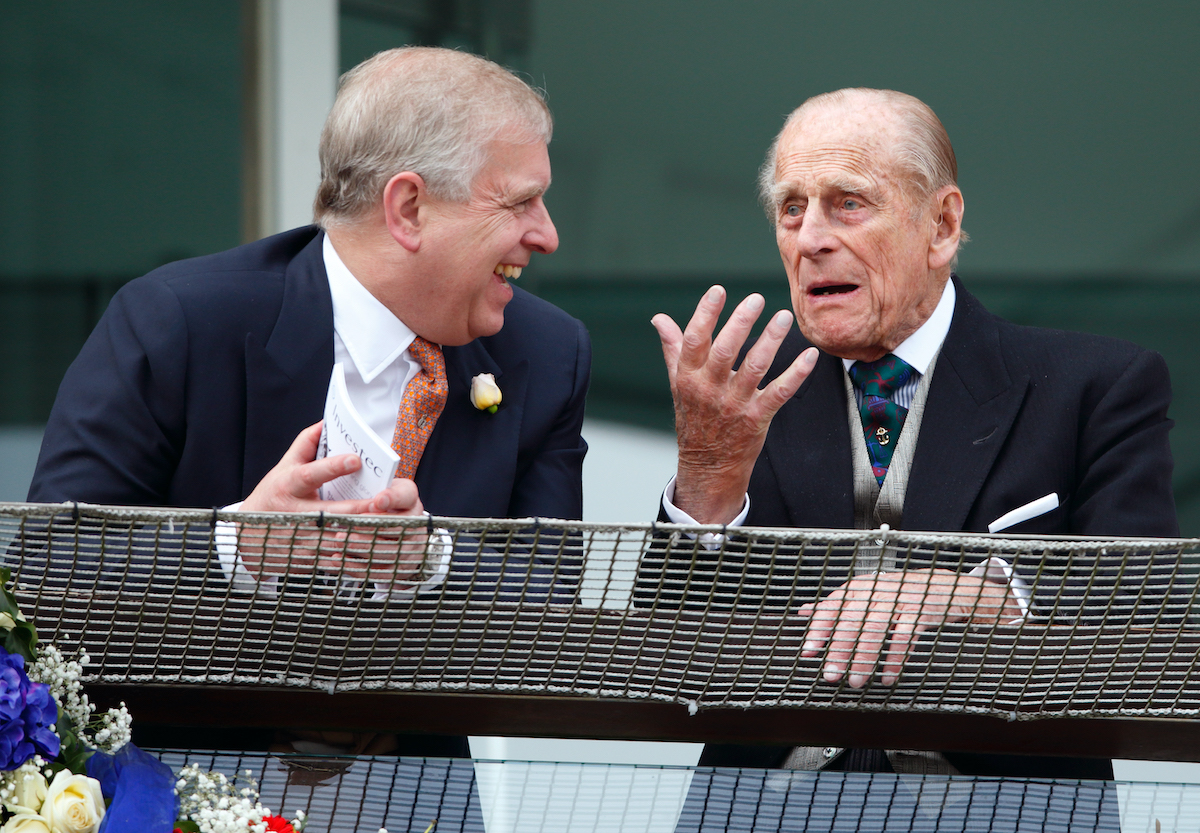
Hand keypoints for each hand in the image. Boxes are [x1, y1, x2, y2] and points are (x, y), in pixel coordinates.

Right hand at [237, 422, 430, 583]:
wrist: (247, 537)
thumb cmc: (273, 494)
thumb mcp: (283, 467)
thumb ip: (305, 444)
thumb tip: (327, 422)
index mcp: (288, 485)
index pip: (310, 474)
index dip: (332, 467)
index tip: (356, 460)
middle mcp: (294, 512)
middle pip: (331, 511)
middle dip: (358, 508)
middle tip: (383, 501)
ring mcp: (300, 537)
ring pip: (336, 537)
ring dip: (361, 533)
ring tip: (387, 524)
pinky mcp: (307, 557)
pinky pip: (335, 555)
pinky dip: (355, 551)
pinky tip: (375, 546)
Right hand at [652, 286, 817, 523]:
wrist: (708, 464)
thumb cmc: (694, 417)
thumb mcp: (679, 383)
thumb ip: (673, 348)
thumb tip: (658, 319)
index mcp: (689, 376)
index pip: (695, 340)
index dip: (705, 314)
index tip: (718, 290)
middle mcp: (709, 389)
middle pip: (725, 351)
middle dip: (741, 323)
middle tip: (756, 298)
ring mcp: (734, 404)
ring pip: (755, 368)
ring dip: (771, 341)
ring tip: (784, 317)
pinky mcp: (757, 418)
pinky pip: (779, 393)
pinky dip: (797, 374)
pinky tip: (810, 355)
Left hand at [798, 568, 1023, 687]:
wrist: (941, 586)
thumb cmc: (897, 592)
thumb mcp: (865, 593)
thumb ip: (836, 604)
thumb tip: (804, 611)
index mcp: (858, 589)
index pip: (833, 607)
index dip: (819, 630)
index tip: (808, 651)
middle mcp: (876, 593)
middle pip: (852, 621)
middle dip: (840, 650)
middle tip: (830, 675)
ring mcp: (898, 602)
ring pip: (876, 630)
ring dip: (864, 658)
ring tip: (856, 680)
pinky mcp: (919, 613)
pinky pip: (905, 638)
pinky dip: (895, 659)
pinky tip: (887, 677)